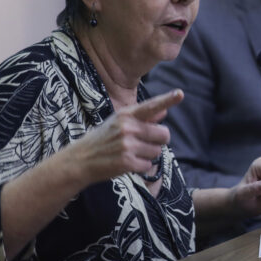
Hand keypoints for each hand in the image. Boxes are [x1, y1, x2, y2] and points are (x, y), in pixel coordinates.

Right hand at [67, 89, 183, 185]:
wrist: (80, 160)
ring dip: (148, 155)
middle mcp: (128, 127)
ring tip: (130, 153)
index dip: (168, 100)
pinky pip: (148, 165)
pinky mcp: (127, 162)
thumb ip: (143, 118)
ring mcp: (127, 145)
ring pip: (157, 151)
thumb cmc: (103, 139)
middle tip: (141, 143)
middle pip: (164, 134)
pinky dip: (141, 167)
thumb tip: (164, 112)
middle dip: (157, 141)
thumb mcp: (119, 122)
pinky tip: (128, 163)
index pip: (151, 106)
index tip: (180, 93)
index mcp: (126, 115)